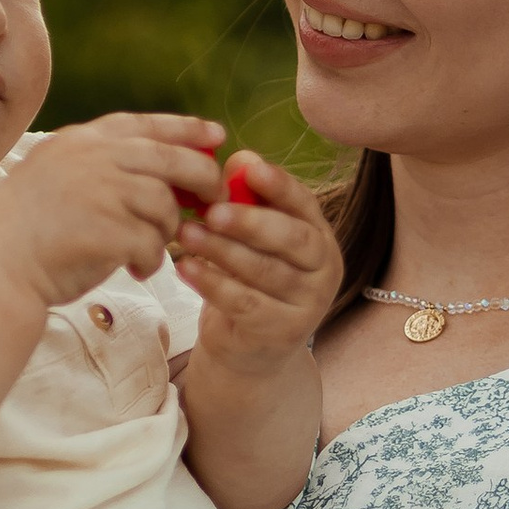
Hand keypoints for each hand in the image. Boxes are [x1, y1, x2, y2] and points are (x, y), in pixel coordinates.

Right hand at [0, 113, 227, 307]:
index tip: (216, 136)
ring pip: (165, 205)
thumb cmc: (27, 234)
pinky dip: (151, 259)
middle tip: (214, 202)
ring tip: (145, 251)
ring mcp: (100, 190)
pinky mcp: (108, 228)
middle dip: (203, 180)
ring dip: (165, 232)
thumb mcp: (57, 177)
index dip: (186, 129)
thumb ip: (100, 166)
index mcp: (79, 141)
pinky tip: (135, 270)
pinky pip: (154, 242)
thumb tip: (166, 171)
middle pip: (173, 159)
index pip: (145, 124)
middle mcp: (91, 157)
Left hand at [174, 153, 342, 365]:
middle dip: (251, 221)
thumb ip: (246, 199)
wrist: (250, 350)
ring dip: (221, 250)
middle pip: (293, 239)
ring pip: (265, 271)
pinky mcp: (282, 332)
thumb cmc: (249, 281)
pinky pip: (245, 302)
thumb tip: (238, 158)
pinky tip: (184, 267)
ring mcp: (308, 304)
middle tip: (212, 208)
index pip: (305, 204)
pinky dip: (211, 282)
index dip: (279, 185)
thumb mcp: (250, 239)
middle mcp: (324, 269)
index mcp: (319, 236)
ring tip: (185, 233)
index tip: (250, 168)